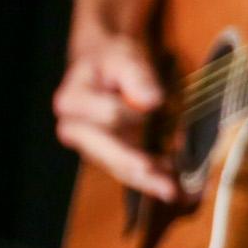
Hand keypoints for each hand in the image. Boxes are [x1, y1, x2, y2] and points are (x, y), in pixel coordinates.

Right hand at [54, 27, 176, 199]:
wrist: (105, 64)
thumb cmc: (112, 58)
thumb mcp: (124, 56)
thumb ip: (136, 75)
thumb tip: (150, 101)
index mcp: (72, 102)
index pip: (109, 116)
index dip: (134, 113)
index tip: (155, 103)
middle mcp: (76, 130)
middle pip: (109, 154)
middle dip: (139, 169)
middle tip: (166, 186)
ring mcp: (93, 145)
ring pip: (120, 168)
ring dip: (148, 182)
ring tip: (175, 192)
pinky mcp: (110, 153)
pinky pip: (130, 169)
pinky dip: (152, 178)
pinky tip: (176, 185)